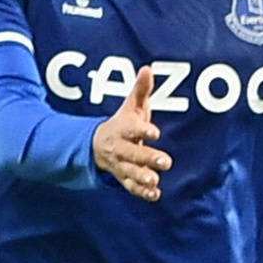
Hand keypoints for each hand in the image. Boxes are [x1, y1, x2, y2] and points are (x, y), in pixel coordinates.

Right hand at [88, 75, 170, 200]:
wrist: (97, 145)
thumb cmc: (122, 123)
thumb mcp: (130, 106)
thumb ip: (140, 90)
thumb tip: (148, 68)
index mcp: (121, 129)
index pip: (131, 129)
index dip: (142, 130)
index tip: (155, 132)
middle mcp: (119, 147)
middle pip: (131, 153)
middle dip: (147, 157)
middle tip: (166, 161)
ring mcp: (120, 164)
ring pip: (129, 172)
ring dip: (142, 177)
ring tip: (155, 180)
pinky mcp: (124, 178)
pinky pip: (131, 187)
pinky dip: (142, 192)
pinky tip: (155, 194)